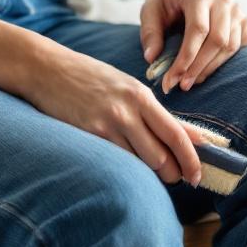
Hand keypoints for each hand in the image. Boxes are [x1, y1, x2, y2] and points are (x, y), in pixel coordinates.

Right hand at [22, 44, 202, 185]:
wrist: (48, 70)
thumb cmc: (93, 80)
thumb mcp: (130, 89)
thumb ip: (160, 116)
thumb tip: (196, 138)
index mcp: (142, 97)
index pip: (176, 134)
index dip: (191, 160)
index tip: (198, 176)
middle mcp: (128, 110)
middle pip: (161, 157)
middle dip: (171, 173)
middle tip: (173, 176)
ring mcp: (107, 124)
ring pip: (141, 163)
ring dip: (150, 174)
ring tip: (149, 171)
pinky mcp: (89, 135)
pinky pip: (118, 161)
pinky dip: (127, 169)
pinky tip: (126, 165)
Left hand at [140, 0, 246, 93]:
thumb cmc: (166, 1)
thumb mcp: (149, 10)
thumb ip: (150, 33)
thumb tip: (152, 59)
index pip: (198, 30)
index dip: (187, 57)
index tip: (173, 78)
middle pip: (218, 40)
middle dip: (199, 67)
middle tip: (182, 85)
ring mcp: (238, 10)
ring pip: (231, 47)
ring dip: (211, 69)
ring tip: (192, 81)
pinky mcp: (245, 21)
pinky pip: (242, 48)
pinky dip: (227, 63)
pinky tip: (208, 71)